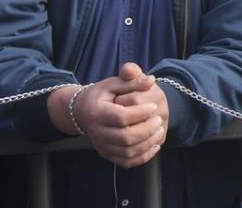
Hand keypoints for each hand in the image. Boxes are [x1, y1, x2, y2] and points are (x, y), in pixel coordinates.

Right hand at [47, 63, 164, 167]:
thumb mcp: (113, 84)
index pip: (121, 117)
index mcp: (98, 113)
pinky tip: (155, 145)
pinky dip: (143, 157)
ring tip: (159, 130)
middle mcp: (97, 133)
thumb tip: (151, 80)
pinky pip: (126, 162)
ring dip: (147, 143)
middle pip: (125, 137)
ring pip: (127, 152)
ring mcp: (102, 146)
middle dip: (147, 129)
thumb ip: (132, 81)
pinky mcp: (107, 154)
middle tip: (159, 119)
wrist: (82, 111)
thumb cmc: (101, 95)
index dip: (140, 113)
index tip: (154, 106)